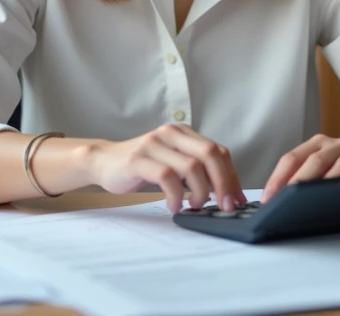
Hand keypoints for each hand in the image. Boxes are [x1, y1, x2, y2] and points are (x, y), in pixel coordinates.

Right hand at [86, 123, 244, 213]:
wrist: (103, 162)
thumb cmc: (142, 167)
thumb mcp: (173, 163)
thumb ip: (196, 171)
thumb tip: (227, 194)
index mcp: (183, 133)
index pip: (218, 151)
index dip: (232, 176)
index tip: (236, 200)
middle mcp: (171, 133)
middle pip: (210, 154)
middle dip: (223, 183)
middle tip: (225, 206)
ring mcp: (154, 144)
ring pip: (191, 166)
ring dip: (200, 192)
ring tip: (195, 206)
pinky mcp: (138, 159)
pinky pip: (167, 176)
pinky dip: (176, 195)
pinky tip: (174, 205)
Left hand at [260, 132, 339, 203]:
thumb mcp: (333, 161)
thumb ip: (312, 175)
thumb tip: (282, 202)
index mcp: (322, 144)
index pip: (293, 157)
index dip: (278, 178)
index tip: (268, 199)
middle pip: (315, 160)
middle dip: (298, 182)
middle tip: (285, 202)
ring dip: (327, 183)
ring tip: (314, 201)